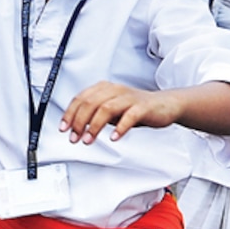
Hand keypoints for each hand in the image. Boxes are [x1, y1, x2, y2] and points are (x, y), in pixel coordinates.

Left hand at [60, 82, 181, 142]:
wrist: (165, 105)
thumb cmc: (135, 108)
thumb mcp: (111, 109)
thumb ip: (95, 114)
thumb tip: (75, 126)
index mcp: (104, 88)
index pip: (81, 98)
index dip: (70, 114)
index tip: (64, 128)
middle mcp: (115, 90)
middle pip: (90, 103)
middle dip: (79, 122)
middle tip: (75, 138)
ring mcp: (129, 98)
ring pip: (106, 108)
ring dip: (95, 126)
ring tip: (89, 140)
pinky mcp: (143, 107)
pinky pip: (130, 116)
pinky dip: (120, 127)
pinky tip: (114, 137)